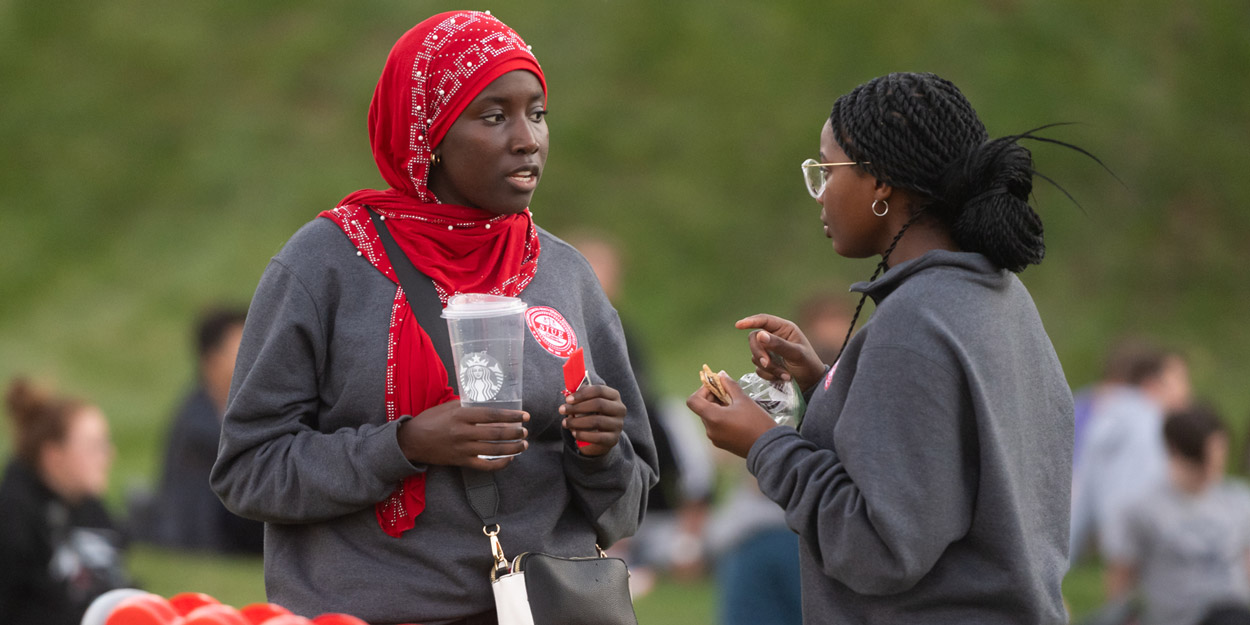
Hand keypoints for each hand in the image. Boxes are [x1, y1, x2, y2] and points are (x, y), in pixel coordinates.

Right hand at [398, 400, 528, 471]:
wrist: (412, 441)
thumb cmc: (430, 420)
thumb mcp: (448, 407)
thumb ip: (467, 405)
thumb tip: (487, 402)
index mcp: (461, 416)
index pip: (491, 415)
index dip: (511, 416)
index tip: (525, 416)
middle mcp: (463, 432)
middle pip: (496, 434)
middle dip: (515, 433)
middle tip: (525, 431)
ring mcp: (462, 449)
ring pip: (493, 451)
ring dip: (512, 448)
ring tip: (523, 445)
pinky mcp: (461, 462)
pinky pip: (484, 466)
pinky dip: (499, 464)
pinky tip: (509, 459)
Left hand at [560, 384, 625, 456]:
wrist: (601, 437)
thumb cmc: (592, 414)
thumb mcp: (588, 402)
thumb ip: (581, 395)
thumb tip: (570, 393)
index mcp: (614, 396)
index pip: (600, 390)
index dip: (582, 394)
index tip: (567, 399)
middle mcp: (620, 409)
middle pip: (599, 404)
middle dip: (577, 407)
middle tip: (562, 410)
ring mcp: (618, 425)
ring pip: (597, 421)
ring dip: (577, 422)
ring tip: (565, 423)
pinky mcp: (613, 439)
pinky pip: (597, 437)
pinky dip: (583, 435)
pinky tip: (574, 433)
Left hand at [687, 371, 776, 457]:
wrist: (769, 447)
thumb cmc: (757, 422)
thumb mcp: (743, 400)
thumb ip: (730, 385)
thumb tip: (721, 374)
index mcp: (713, 418)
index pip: (693, 401)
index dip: (702, 390)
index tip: (716, 387)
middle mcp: (710, 429)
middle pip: (702, 408)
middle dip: (712, 397)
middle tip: (728, 392)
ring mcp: (715, 438)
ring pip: (709, 417)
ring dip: (717, 408)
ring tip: (734, 404)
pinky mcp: (721, 443)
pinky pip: (715, 426)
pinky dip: (721, 418)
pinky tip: (736, 416)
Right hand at [736, 314, 826, 390]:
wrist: (811, 385)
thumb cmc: (808, 365)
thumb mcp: (796, 354)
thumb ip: (778, 344)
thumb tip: (760, 335)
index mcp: (784, 329)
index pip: (764, 320)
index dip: (750, 321)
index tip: (738, 325)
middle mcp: (775, 337)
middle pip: (754, 339)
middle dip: (759, 352)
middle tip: (767, 364)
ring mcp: (770, 351)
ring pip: (755, 355)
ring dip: (768, 367)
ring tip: (784, 374)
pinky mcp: (767, 365)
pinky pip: (758, 368)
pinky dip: (769, 374)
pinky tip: (782, 377)